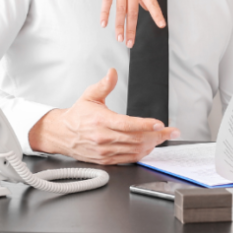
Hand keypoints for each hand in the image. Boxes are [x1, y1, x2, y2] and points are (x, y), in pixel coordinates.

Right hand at [28, 69, 179, 164]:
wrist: (61, 134)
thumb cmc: (77, 115)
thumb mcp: (89, 95)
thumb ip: (104, 84)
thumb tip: (113, 73)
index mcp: (102, 121)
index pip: (128, 125)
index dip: (146, 125)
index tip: (160, 124)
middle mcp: (104, 138)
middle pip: (136, 139)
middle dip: (157, 136)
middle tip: (171, 132)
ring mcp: (105, 151)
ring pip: (134, 151)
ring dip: (152, 145)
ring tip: (163, 138)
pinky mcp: (105, 160)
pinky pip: (127, 159)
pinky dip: (141, 154)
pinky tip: (149, 147)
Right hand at [84, 0, 165, 46]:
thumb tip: (144, 6)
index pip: (152, 2)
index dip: (157, 14)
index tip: (162, 25)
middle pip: (132, 11)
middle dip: (132, 29)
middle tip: (130, 43)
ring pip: (120, 8)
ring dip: (119, 25)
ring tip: (119, 38)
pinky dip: (105, 12)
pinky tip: (104, 23)